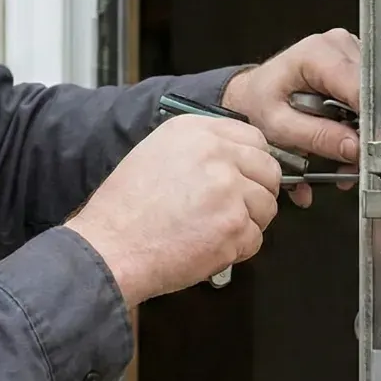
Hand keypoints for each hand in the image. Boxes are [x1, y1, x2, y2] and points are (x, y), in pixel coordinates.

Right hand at [65, 115, 281, 303]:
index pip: (254, 138)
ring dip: (248, 223)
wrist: (111, 247)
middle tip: (235, 210)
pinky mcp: (234, 225)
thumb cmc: (125, 209)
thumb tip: (234, 159)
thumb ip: (199, 149)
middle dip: (257, 193)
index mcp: (196, 131)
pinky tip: (208, 247)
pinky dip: (237, 249)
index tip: (244, 178)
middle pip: (268, 170)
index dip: (253, 163)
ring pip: (267, 207)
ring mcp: (229, 190)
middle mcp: (216, 154)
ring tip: (214, 231)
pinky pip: (255, 238)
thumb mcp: (155, 154)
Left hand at [220, 29, 362, 208]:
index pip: (360, 87)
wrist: (251, 94)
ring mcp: (348, 50)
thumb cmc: (258, 103)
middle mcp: (337, 45)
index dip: (369, 121)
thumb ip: (318, 136)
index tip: (367, 149)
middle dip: (365, 129)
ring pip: (375, 95)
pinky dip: (360, 117)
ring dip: (362, 125)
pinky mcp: (355, 62)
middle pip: (371, 91)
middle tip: (352, 156)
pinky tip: (343, 127)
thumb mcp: (279, 126)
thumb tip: (355, 147)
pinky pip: (370, 94)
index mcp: (317, 54)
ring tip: (342, 144)